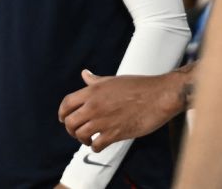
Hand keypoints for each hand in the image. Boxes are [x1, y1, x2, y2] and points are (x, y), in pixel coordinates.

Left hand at [58, 69, 182, 151]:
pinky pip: (97, 145)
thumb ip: (95, 81)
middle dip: (70, 129)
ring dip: (82, 139)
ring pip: (80, 135)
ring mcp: (104, 121)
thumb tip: (84, 74)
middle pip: (70, 122)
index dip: (62, 113)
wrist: (159, 96)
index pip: (67, 103)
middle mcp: (94, 106)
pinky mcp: (116, 133)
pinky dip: (95, 147)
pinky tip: (99, 145)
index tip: (63, 119)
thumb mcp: (112, 80)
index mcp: (92, 91)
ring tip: (88, 140)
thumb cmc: (138, 86)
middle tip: (76, 132)